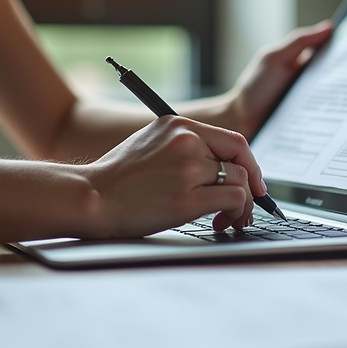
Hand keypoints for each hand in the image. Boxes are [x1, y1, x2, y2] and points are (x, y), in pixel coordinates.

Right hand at [80, 116, 265, 237]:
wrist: (93, 197)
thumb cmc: (118, 178)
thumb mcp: (152, 144)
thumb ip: (184, 147)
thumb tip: (220, 165)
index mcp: (178, 125)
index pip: (231, 139)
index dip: (249, 161)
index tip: (253, 180)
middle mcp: (186, 141)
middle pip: (240, 160)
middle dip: (251, 186)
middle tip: (247, 205)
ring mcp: (188, 168)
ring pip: (240, 181)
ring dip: (242, 205)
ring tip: (227, 220)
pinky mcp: (187, 198)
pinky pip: (233, 199)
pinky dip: (235, 212)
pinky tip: (219, 222)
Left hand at [226, 21, 332, 136]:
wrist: (240, 121)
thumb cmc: (254, 87)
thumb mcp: (274, 59)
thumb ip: (299, 42)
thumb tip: (329, 27)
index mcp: (304, 59)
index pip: (333, 49)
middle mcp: (312, 79)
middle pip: (341, 73)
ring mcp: (313, 99)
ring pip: (339, 95)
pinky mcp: (313, 119)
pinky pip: (330, 115)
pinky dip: (339, 115)